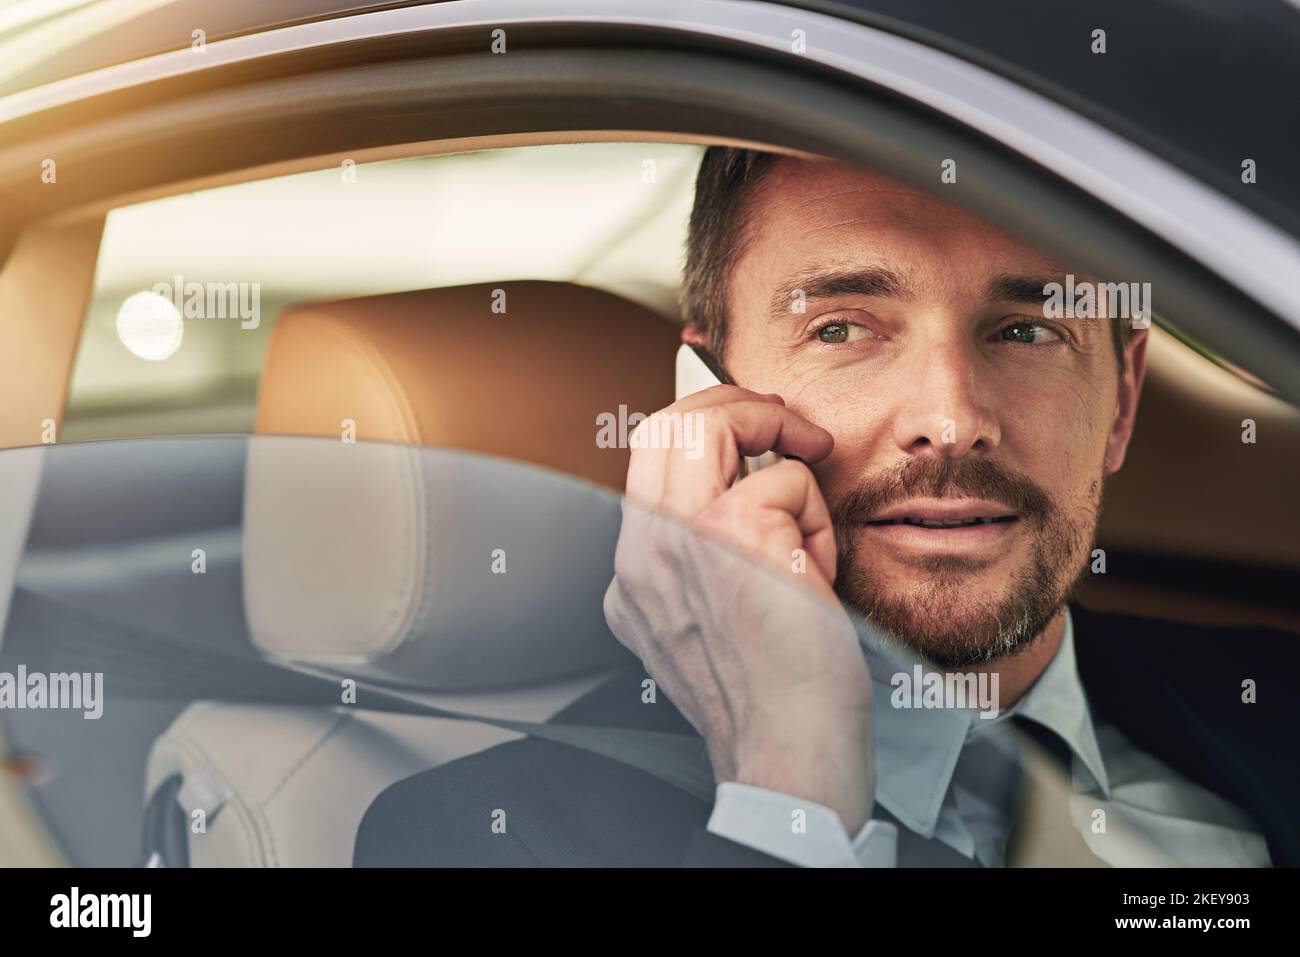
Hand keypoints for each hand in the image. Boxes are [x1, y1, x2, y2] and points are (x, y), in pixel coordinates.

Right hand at [604, 385, 874, 833]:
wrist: (790, 753)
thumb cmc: (772, 696)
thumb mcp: (713, 620)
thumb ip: (706, 557)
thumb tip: (754, 489)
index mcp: (636, 573)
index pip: (645, 462)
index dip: (702, 429)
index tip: (755, 441)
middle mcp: (643, 553)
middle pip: (662, 424)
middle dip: (732, 403)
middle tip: (783, 424)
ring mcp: (680, 540)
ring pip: (703, 421)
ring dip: (768, 428)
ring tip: (806, 455)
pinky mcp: (733, 535)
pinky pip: (784, 478)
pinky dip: (816, 513)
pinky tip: (818, 568)